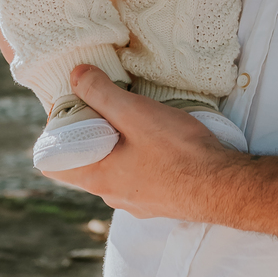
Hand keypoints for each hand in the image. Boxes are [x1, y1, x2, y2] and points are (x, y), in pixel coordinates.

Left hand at [40, 64, 244, 217]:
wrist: (224, 187)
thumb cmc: (179, 153)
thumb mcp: (136, 114)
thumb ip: (102, 94)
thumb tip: (76, 75)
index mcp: (97, 178)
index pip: (53, 163)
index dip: (57, 133)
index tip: (74, 108)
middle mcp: (111, 195)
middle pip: (85, 162)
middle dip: (91, 132)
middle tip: (107, 103)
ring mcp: (136, 201)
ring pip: (113, 168)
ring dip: (118, 144)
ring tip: (136, 118)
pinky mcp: (159, 199)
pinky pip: (138, 175)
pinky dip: (139, 156)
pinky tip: (160, 140)